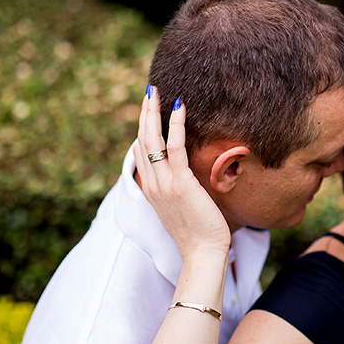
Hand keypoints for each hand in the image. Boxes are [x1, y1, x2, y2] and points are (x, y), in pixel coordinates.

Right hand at [134, 86, 230, 260]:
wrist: (202, 252)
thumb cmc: (199, 231)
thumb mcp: (182, 205)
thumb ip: (179, 186)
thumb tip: (186, 173)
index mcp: (151, 189)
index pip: (141, 151)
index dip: (143, 127)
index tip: (148, 108)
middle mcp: (152, 184)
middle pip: (142, 140)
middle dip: (144, 113)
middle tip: (149, 90)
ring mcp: (163, 183)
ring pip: (152, 140)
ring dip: (153, 112)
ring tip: (155, 90)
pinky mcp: (180, 183)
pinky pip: (175, 147)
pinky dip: (176, 125)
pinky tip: (179, 107)